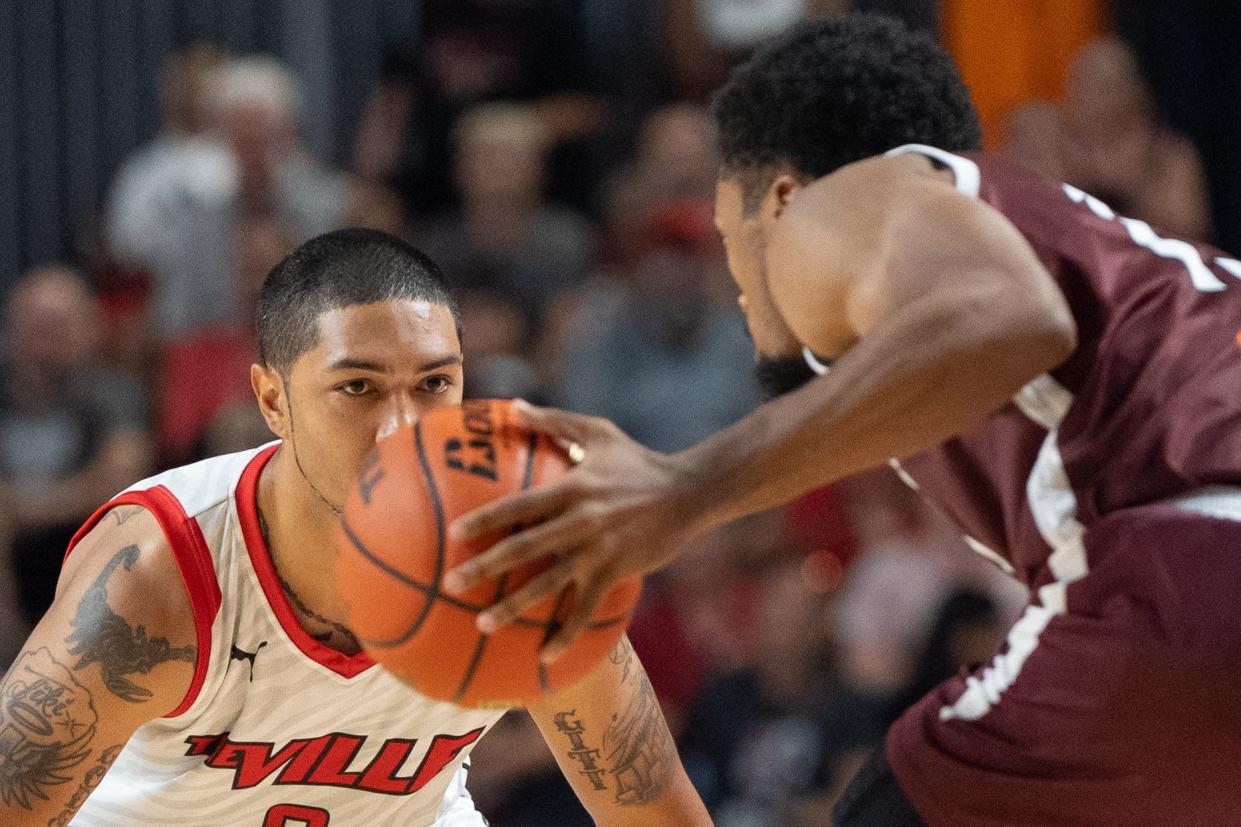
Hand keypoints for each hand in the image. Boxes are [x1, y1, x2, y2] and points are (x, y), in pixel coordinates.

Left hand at [444, 402, 701, 661]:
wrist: (689, 492)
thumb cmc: (638, 460)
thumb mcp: (599, 432)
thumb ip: (554, 422)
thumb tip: (513, 406)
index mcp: (572, 488)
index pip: (519, 504)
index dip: (486, 518)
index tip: (455, 534)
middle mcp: (580, 521)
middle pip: (524, 547)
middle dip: (484, 567)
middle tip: (450, 583)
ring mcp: (598, 551)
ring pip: (549, 585)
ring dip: (513, 607)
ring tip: (481, 625)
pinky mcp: (616, 573)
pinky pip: (585, 610)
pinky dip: (564, 635)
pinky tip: (543, 658)